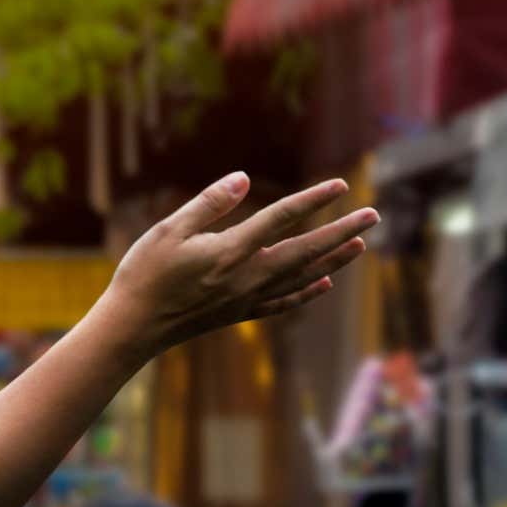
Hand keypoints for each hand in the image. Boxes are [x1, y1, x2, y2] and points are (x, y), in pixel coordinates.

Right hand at [103, 173, 371, 350]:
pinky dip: (308, 292)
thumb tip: (245, 178)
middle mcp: (248, 276)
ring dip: (334, 260)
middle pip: (306, 250)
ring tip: (360, 245)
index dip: (313, 200)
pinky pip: (284, 302)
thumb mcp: (169, 230)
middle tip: (373, 216)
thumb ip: (209, 203)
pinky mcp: (239, 313)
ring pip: (302, 277)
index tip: (340, 185)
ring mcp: (247, 298)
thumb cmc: (144, 274)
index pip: (282, 218)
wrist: (133, 329)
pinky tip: (324, 283)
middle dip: (341, 232)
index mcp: (231, 251)